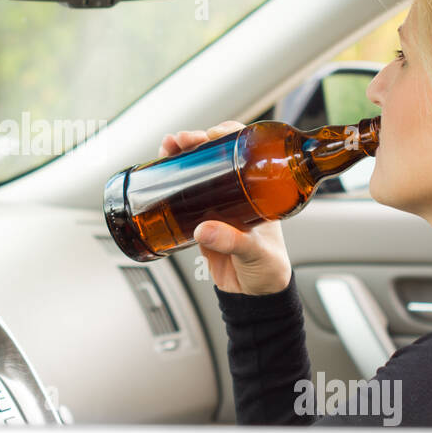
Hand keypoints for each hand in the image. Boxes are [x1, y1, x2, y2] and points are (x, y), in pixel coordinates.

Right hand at [158, 120, 292, 295]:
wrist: (254, 297)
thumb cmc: (269, 270)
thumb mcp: (255, 252)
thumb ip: (231, 241)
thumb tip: (203, 230)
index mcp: (260, 193)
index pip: (247, 151)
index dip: (229, 136)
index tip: (212, 135)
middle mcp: (240, 193)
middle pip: (218, 155)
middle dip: (197, 142)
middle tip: (182, 140)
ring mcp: (219, 205)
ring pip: (199, 171)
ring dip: (182, 155)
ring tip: (167, 147)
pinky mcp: (202, 219)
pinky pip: (185, 194)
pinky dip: (172, 179)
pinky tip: (162, 170)